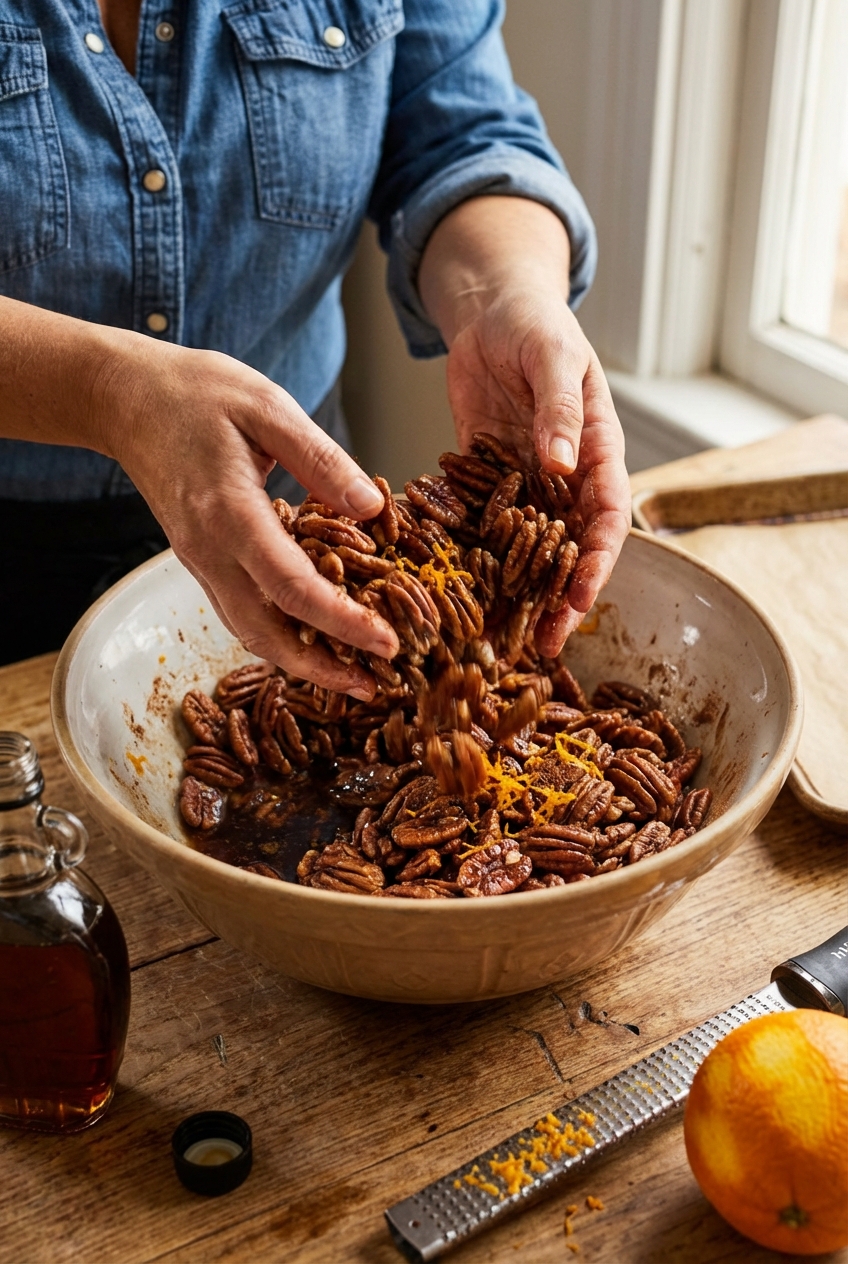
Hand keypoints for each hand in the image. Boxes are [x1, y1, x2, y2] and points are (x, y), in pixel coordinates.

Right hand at [98, 342, 398, 696]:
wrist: (124, 399)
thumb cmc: (195, 393)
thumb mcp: (267, 407)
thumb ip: (321, 459)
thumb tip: (372, 507)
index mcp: (231, 513)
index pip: (293, 588)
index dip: (342, 623)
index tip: (386, 643)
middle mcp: (210, 551)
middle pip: (266, 633)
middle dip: (322, 669)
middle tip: (375, 684)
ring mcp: (200, 561)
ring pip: (250, 632)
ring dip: (301, 662)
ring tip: (352, 674)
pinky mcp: (200, 560)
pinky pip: (240, 612)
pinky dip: (280, 636)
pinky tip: (314, 637)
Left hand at [419, 197, 630, 655]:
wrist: (491, 309)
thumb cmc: (535, 323)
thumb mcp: (553, 358)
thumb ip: (560, 412)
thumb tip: (562, 466)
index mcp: (596, 452)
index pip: (606, 520)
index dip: (596, 564)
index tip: (578, 600)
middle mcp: (565, 478)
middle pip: (569, 551)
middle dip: (560, 600)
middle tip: (541, 645)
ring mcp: (526, 483)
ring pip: (529, 551)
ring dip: (520, 594)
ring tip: (502, 638)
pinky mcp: (487, 480)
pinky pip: (484, 527)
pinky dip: (477, 560)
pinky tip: (459, 594)